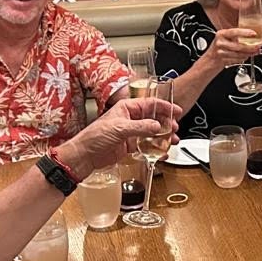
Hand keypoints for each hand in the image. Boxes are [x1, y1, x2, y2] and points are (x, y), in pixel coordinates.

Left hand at [60, 96, 179, 179]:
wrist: (85, 155)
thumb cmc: (95, 136)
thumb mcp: (119, 129)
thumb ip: (140, 127)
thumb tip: (156, 126)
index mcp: (126, 108)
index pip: (149, 104)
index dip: (164, 107)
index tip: (176, 111)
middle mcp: (130, 119)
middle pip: (153, 118)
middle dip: (166, 123)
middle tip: (175, 128)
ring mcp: (131, 133)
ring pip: (152, 132)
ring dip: (163, 136)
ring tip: (172, 140)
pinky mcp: (130, 146)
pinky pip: (146, 145)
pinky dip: (155, 148)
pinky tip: (161, 152)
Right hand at [203, 26, 259, 70]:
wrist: (210, 60)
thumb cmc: (220, 48)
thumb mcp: (226, 39)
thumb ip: (236, 37)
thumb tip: (252, 37)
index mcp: (221, 34)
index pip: (235, 32)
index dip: (245, 33)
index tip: (254, 33)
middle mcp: (220, 42)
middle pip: (239, 46)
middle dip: (251, 47)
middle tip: (258, 47)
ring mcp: (221, 52)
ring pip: (239, 54)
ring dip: (248, 54)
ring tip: (253, 52)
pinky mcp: (223, 60)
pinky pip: (237, 60)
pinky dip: (243, 58)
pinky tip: (245, 56)